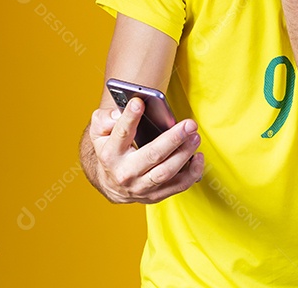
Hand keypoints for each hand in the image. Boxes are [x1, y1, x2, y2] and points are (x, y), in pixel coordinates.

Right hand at [88, 98, 204, 203]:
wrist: (111, 184)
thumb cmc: (110, 150)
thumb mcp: (99, 132)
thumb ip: (105, 119)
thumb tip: (119, 114)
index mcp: (111, 154)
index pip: (121, 134)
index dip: (130, 117)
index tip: (140, 102)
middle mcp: (126, 173)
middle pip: (152, 155)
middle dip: (173, 138)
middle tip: (189, 124)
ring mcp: (141, 187)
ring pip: (167, 172)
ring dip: (185, 154)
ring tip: (195, 136)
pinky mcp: (156, 195)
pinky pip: (178, 186)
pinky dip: (192, 172)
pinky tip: (198, 156)